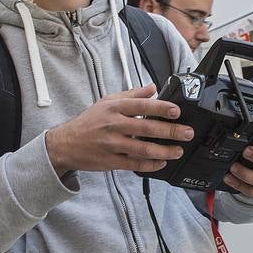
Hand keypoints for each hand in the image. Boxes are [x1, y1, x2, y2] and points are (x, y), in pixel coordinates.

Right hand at [44, 85, 194, 174]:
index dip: (161, 108)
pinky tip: (162, 162)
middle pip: (146, 128)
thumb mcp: (107, 102)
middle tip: (187, 133)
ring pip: (142, 149)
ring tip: (178, 150)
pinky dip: (150, 165)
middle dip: (170, 131)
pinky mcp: (111, 162)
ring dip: (164, 151)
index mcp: (114, 108)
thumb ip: (132, 95)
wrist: (65, 143)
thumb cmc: (89, 122)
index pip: (142, 106)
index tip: (177, 111)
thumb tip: (153, 88)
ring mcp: (112, 145)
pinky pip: (134, 165)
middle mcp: (113, 125)